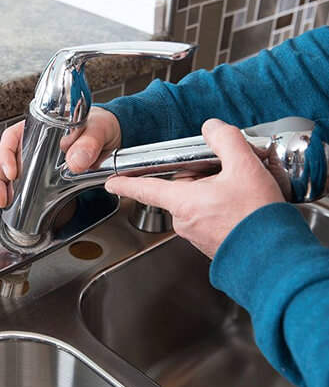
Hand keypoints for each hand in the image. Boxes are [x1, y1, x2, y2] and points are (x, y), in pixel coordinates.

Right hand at [0, 107, 120, 207]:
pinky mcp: (49, 175)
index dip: (6, 153)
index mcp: (42, 126)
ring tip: (5, 203)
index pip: (13, 136)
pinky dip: (22, 196)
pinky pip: (30, 185)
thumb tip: (75, 161)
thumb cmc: (102, 125)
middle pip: (7, 158)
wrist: (114, 137)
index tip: (11, 171)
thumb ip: (89, 142)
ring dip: (5, 189)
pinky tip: (19, 205)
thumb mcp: (99, 129)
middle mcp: (36, 143)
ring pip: (13, 173)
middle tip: (2, 196)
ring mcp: (40, 160)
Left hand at [104, 119, 284, 258]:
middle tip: (226, 175)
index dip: (126, 183)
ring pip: (195, 202)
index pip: (145, 188)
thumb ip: (225, 140)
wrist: (274, 258)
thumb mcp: (245, 168)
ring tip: (238, 194)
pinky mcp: (209, 243)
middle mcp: (184, 221)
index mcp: (183, 202)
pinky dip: (218, 208)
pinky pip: (206, 216)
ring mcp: (196, 235)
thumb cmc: (257, 219)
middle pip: (180, 189)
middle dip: (199, 177)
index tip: (112, 182)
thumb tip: (212, 128)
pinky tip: (240, 208)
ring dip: (212, 192)